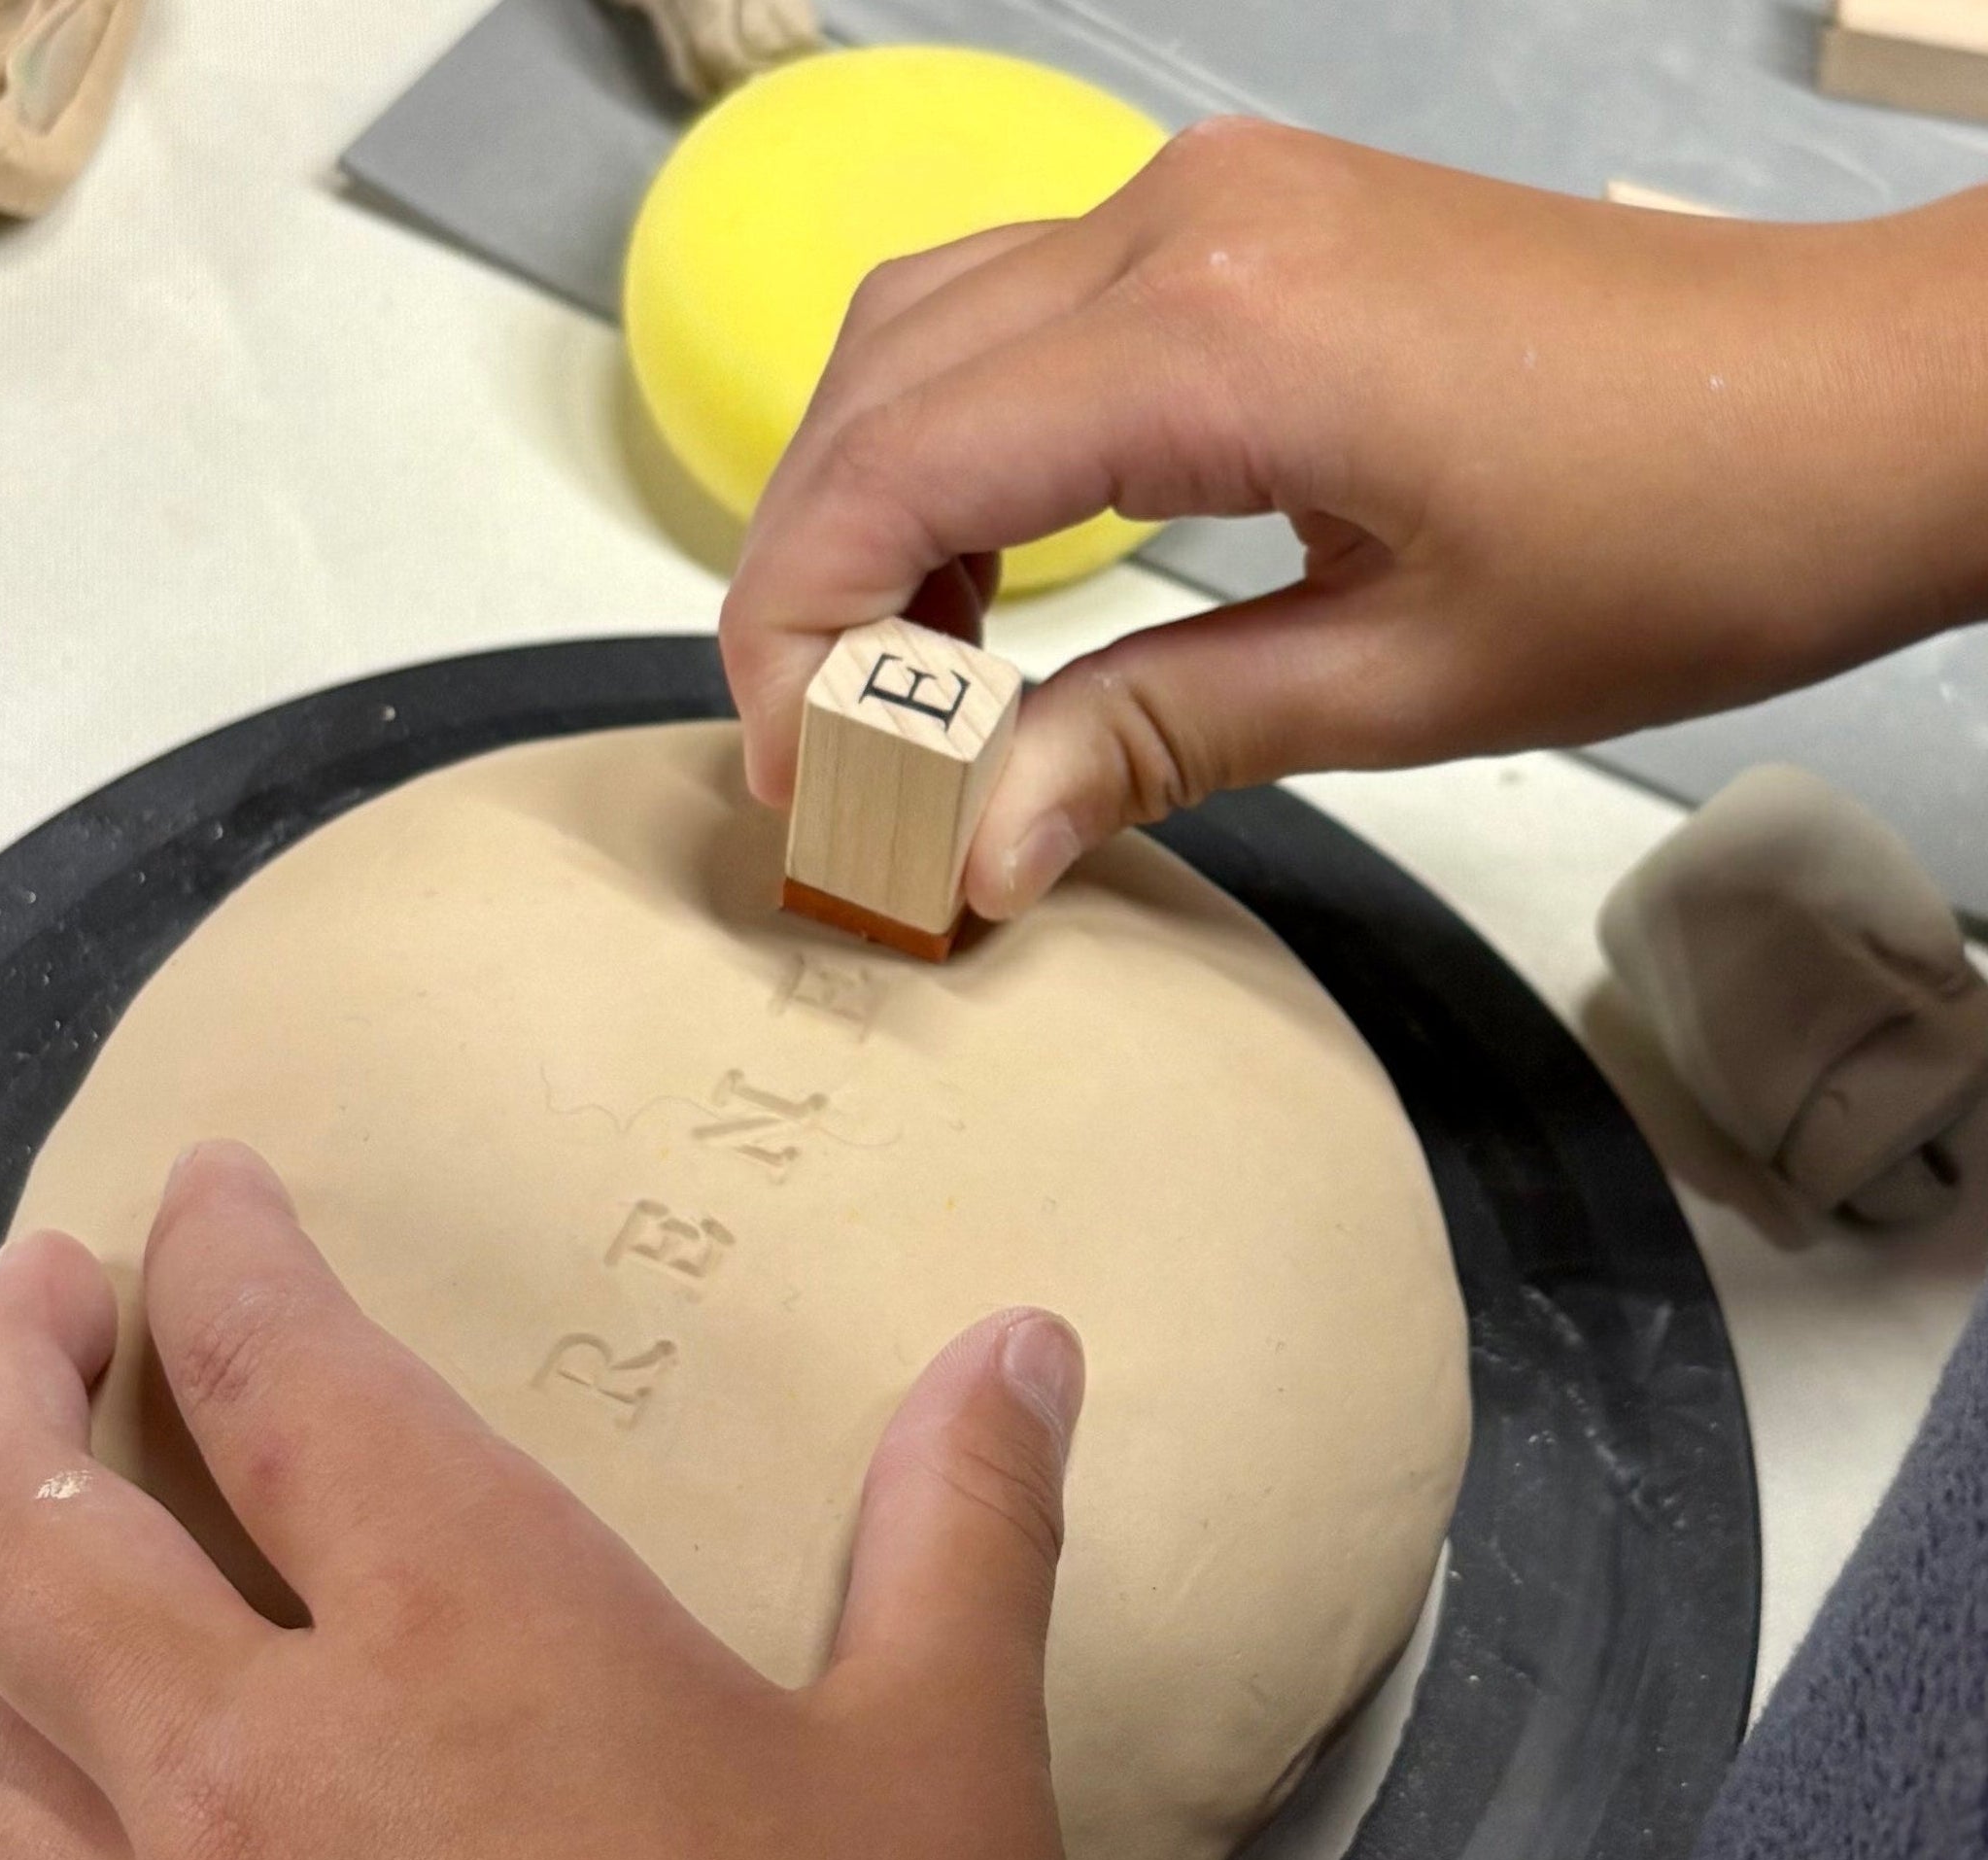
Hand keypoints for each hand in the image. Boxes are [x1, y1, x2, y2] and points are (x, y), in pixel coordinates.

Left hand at [0, 1142, 1239, 1859]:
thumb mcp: (955, 1768)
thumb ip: (964, 1525)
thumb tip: (1021, 1347)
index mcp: (466, 1643)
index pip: (278, 1374)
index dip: (222, 1251)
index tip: (206, 1188)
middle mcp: (268, 1783)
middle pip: (12, 1524)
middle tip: (26, 1297)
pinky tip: (19, 1810)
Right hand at [721, 122, 1987, 916]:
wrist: (1859, 404)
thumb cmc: (1677, 543)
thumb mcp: (1395, 688)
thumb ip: (1146, 744)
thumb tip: (972, 850)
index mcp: (1215, 334)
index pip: (894, 469)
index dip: (805, 636)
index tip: (808, 786)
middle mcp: (1180, 224)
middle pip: (875, 384)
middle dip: (808, 581)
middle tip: (827, 759)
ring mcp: (1208, 202)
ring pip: (924, 331)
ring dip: (867, 506)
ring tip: (897, 688)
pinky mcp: (1242, 224)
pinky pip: (1017, 315)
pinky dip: (952, 447)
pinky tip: (984, 586)